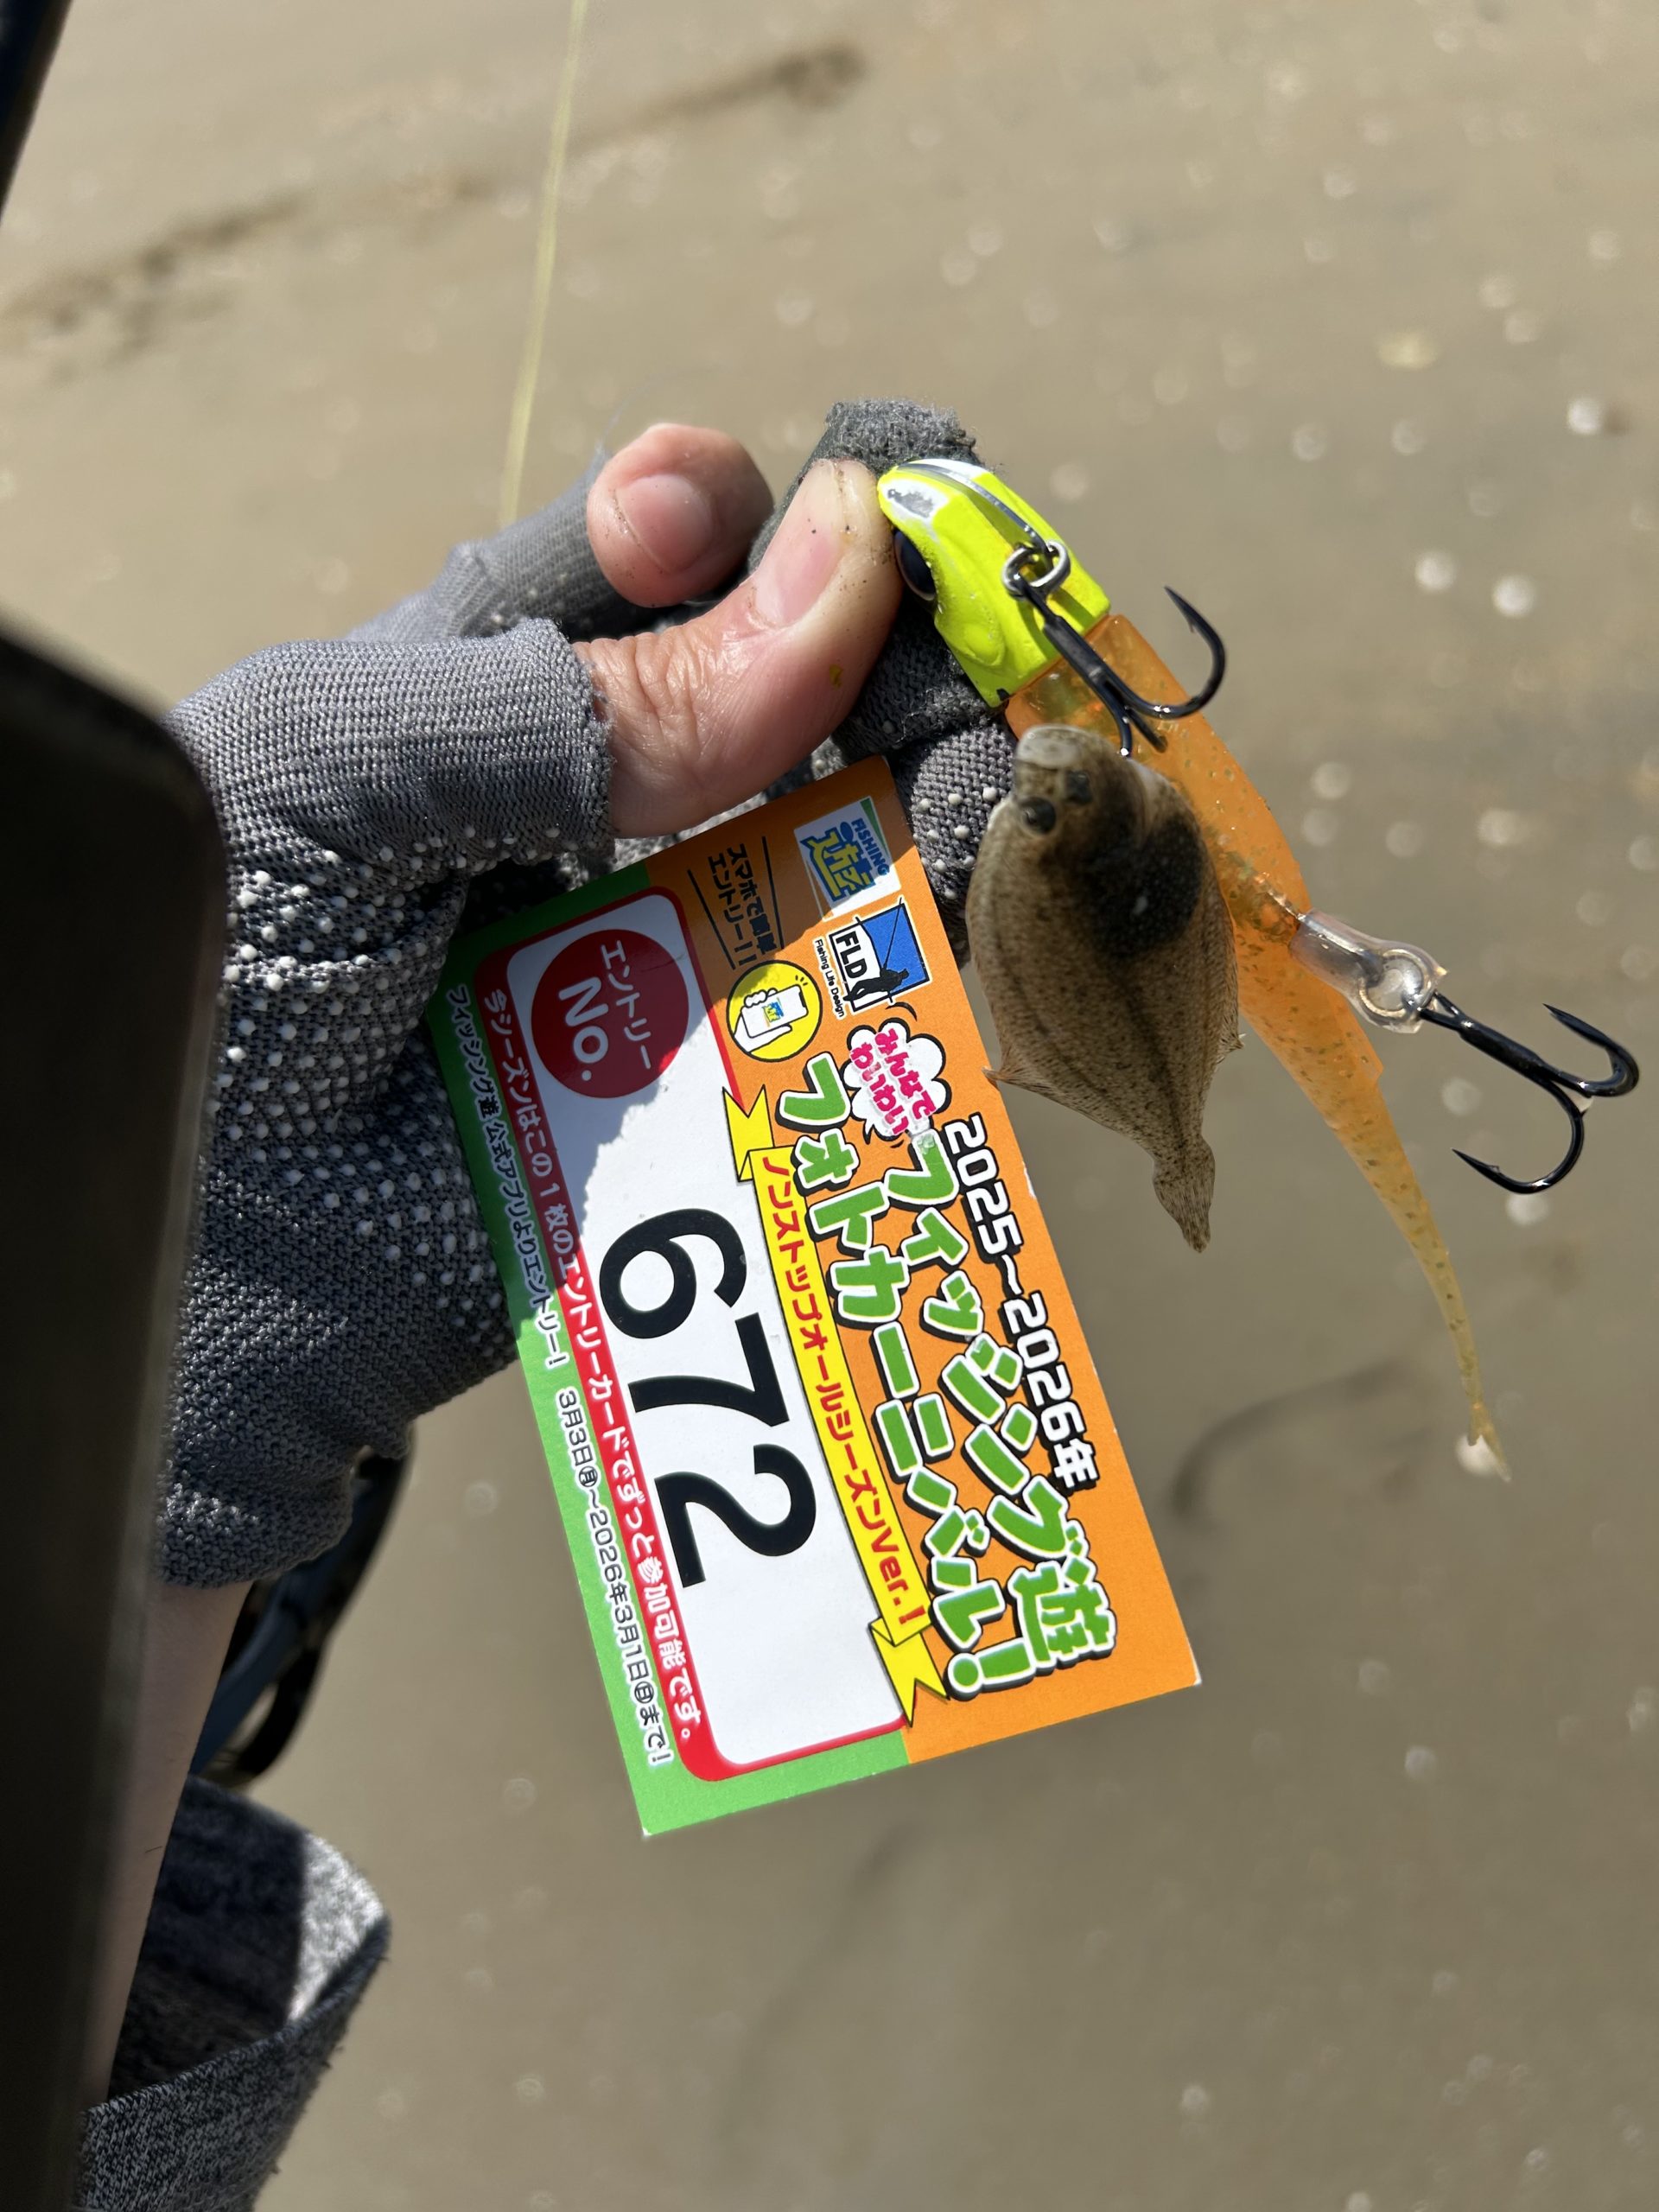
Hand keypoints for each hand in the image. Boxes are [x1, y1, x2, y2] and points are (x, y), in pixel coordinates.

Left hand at [164, 423, 899, 1583]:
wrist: (219, 1258)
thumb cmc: (225, 975)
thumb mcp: (339, 777)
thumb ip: (564, 694)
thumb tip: (834, 581)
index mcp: (492, 669)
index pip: (664, 539)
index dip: (745, 523)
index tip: (784, 554)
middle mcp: (605, 779)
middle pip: (801, 667)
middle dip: (884, 655)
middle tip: (935, 702)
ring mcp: (675, 918)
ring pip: (856, 814)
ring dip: (932, 789)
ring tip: (977, 804)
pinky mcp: (723, 1054)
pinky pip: (857, 976)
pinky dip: (928, 938)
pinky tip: (964, 919)